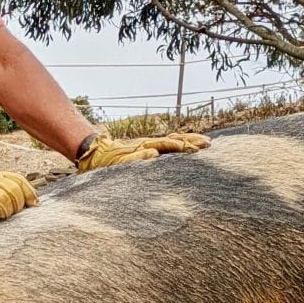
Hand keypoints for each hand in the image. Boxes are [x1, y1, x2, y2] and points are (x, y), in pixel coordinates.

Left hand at [76, 132, 209, 171]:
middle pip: (175, 139)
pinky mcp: (148, 149)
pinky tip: (189, 148)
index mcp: (145, 146)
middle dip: (192, 141)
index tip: (197, 149)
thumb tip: (154, 155)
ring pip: (173, 140)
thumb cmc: (105, 160)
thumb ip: (135, 159)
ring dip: (189, 140)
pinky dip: (181, 144)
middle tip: (209, 145)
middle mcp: (149, 144)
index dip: (183, 146)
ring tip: (206, 143)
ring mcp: (149, 145)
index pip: (168, 145)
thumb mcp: (118, 162)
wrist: (94, 152)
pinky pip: (167, 146)